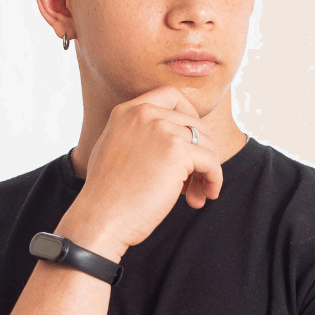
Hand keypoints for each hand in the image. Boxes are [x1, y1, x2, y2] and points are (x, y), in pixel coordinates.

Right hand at [60, 86, 223, 258]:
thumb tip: (178, 137)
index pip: (171, 95)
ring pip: (206, 143)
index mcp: (127, 111)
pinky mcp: (178, 151)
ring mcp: (162, 129)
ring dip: (207, 170)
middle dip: (199, 152)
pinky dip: (214, 178)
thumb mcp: (115, 148)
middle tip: (194, 180)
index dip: (189, 115)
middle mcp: (145, 113)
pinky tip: (206, 196)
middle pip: (194, 123)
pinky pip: (211, 161)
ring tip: (197, 193)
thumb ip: (140, 134)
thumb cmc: (107, 194)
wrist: (101, 218)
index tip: (192, 141)